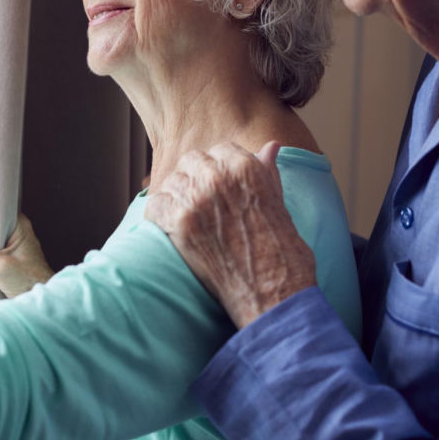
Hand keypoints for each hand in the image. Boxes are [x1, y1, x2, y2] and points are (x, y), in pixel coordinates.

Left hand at [145, 141, 316, 327]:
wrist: (273, 292)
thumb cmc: (282, 251)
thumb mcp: (280, 204)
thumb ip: (267, 172)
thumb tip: (270, 147)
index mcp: (246, 167)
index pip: (219, 150)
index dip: (219, 168)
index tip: (219, 186)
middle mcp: (218, 176)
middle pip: (191, 161)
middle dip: (196, 178)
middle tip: (202, 203)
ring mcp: (196, 198)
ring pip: (172, 182)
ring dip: (177, 197)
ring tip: (188, 218)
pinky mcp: (179, 223)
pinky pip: (156, 206)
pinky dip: (161, 216)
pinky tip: (172, 228)